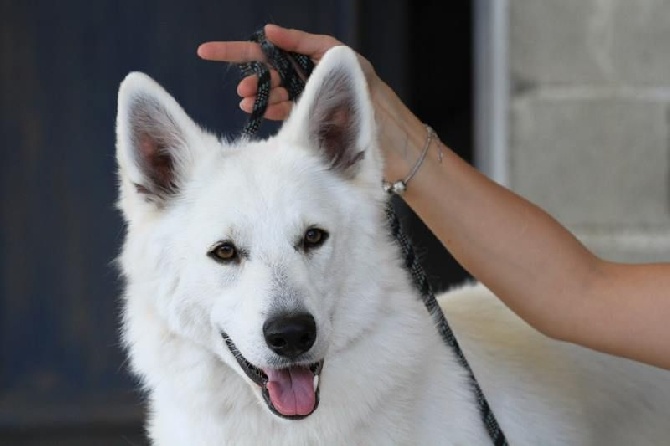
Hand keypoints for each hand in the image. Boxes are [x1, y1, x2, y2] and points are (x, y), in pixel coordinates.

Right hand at [197, 24, 376, 120]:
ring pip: (271, 94)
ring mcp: (303, 98)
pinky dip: (270, 111)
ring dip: (257, 97)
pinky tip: (260, 111)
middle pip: (264, 73)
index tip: (207, 52)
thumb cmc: (368, 87)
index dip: (235, 50)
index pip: (264, 50)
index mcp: (307, 57)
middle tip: (242, 90)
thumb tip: (269, 31)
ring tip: (247, 102)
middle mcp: (303, 76)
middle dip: (249, 79)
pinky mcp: (307, 119)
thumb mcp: (336, 54)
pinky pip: (282, 112)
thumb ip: (304, 42)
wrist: (390, 130)